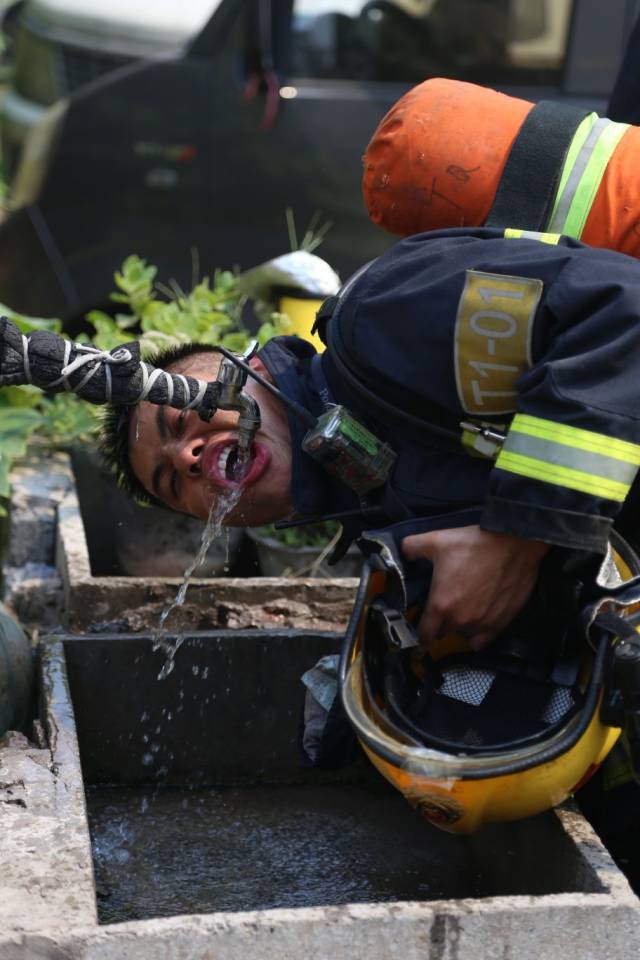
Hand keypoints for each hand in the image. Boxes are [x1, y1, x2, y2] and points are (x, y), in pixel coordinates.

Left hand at [401, 525, 549, 649]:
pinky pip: (483, 641)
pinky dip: (478, 636)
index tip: (415, 650)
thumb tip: (402, 552)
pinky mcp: (501, 623)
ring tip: (461, 611)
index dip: (417, 643)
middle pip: (442, 633)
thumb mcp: (436, 540)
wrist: (514, 544)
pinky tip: (477, 624)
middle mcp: (460, 620)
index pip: (423, 635)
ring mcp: (482, 624)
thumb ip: (412, 547)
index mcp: (441, 604)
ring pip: (463, 635)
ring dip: (458, 627)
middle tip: (441, 611)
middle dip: (438, 625)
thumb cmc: (475, 543)